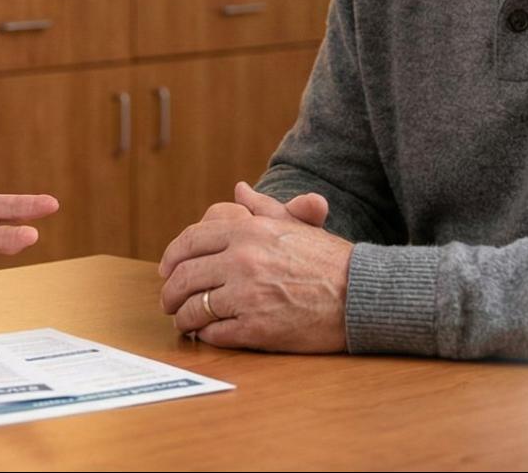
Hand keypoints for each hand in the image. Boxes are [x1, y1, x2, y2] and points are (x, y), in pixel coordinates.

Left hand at [157, 182, 352, 351]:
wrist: (361, 295)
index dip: (171, 258)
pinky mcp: (254, 329)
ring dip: (183, 317)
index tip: (166, 270)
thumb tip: (239, 190)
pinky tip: (207, 334)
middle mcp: (241, 260)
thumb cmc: (330, 261)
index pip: (190, 242)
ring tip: (184, 321)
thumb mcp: (295, 225)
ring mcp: (246, 296)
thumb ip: (262, 208)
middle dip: (170, 292)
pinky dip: (205, 335)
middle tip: (168, 301)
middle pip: (184, 277)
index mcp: (246, 231)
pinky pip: (213, 333)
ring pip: (193, 308)